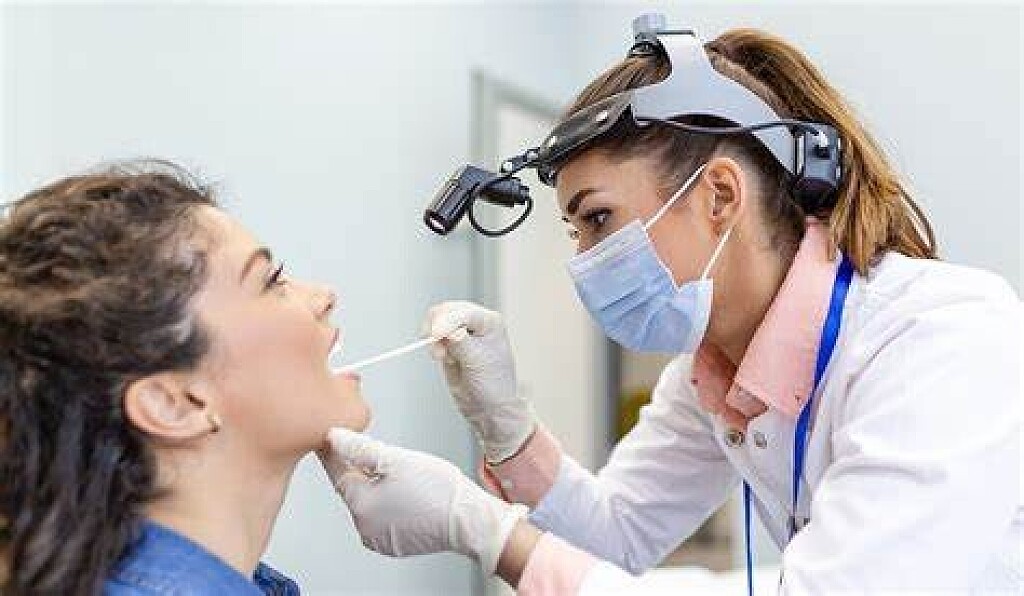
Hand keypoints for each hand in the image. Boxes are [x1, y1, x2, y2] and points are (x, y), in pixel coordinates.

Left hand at [319, 428, 526, 574]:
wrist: (470, 521)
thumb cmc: (439, 491)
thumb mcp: (396, 459)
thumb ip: (361, 448)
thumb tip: (335, 438)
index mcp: (360, 505)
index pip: (336, 472)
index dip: (335, 452)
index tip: (333, 439)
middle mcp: (364, 527)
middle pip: (353, 488)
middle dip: (362, 470)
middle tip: (385, 457)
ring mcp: (380, 539)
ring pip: (370, 503)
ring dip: (377, 487)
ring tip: (404, 478)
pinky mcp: (396, 544)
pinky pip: (384, 517)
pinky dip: (389, 504)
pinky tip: (408, 495)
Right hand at [424, 301, 534, 462]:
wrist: (490, 408)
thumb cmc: (494, 386)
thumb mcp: (478, 362)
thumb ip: (461, 343)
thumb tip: (447, 329)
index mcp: (490, 322)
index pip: (463, 312)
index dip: (447, 321)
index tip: (436, 335)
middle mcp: (477, 323)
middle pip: (447, 310)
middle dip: (437, 328)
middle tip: (437, 350)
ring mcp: (463, 332)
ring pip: (437, 321)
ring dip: (434, 337)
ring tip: (442, 356)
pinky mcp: (451, 344)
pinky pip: (434, 336)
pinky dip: (433, 344)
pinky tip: (443, 357)